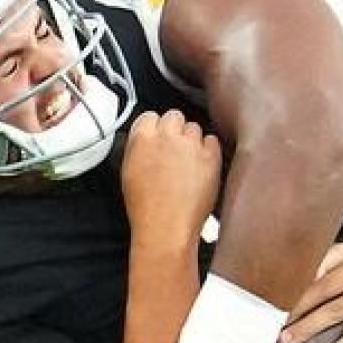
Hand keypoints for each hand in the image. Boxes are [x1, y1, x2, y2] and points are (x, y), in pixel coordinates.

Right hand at [120, 110, 220, 246]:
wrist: (165, 227)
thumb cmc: (146, 207)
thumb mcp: (129, 171)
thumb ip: (139, 148)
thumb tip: (148, 140)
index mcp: (142, 138)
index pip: (151, 116)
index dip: (157, 129)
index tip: (160, 140)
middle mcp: (166, 135)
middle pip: (175, 116)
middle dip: (176, 131)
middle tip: (176, 152)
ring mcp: (190, 144)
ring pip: (195, 128)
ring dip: (193, 141)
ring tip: (189, 165)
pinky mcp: (210, 156)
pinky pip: (212, 141)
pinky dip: (209, 151)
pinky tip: (202, 168)